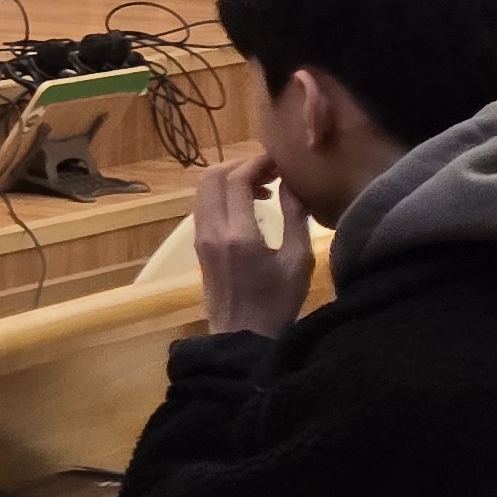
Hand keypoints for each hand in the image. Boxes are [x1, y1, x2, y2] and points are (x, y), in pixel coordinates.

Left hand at [193, 151, 314, 338]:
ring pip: (203, 189)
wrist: (242, 336)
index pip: (236, 180)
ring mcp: (199, 237)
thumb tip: (292, 184)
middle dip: (240, 165)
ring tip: (263, 186)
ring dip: (229, 178)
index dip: (257, 163)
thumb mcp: (299, 262)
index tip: (279, 160)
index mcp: (238, 234)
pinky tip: (249, 204)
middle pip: (212, 177)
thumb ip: (296, 219)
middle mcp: (211, 230)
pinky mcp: (198, 244)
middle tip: (271, 170)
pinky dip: (222, 194)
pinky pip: (204, 205)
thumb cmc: (278, 303)